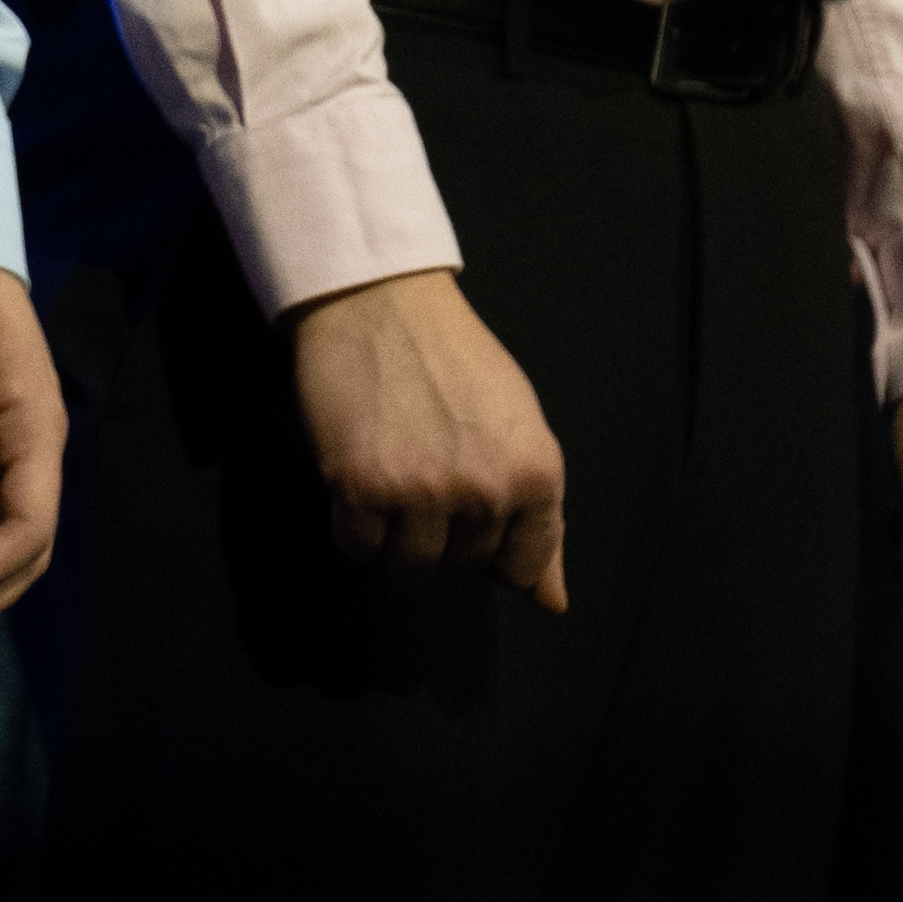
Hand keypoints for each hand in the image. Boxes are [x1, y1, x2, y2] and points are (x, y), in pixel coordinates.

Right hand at [287, 267, 566, 611]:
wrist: (378, 298)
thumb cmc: (452, 356)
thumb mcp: (519, 426)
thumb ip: (540, 516)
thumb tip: (550, 603)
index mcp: (536, 475)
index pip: (522, 570)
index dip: (491, 553)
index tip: (468, 521)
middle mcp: (486, 491)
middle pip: (461, 571)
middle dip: (440, 541)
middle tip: (421, 481)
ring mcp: (421, 492)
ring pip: (409, 570)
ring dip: (393, 541)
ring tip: (388, 486)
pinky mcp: (359, 488)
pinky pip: (356, 549)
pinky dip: (352, 529)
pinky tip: (355, 483)